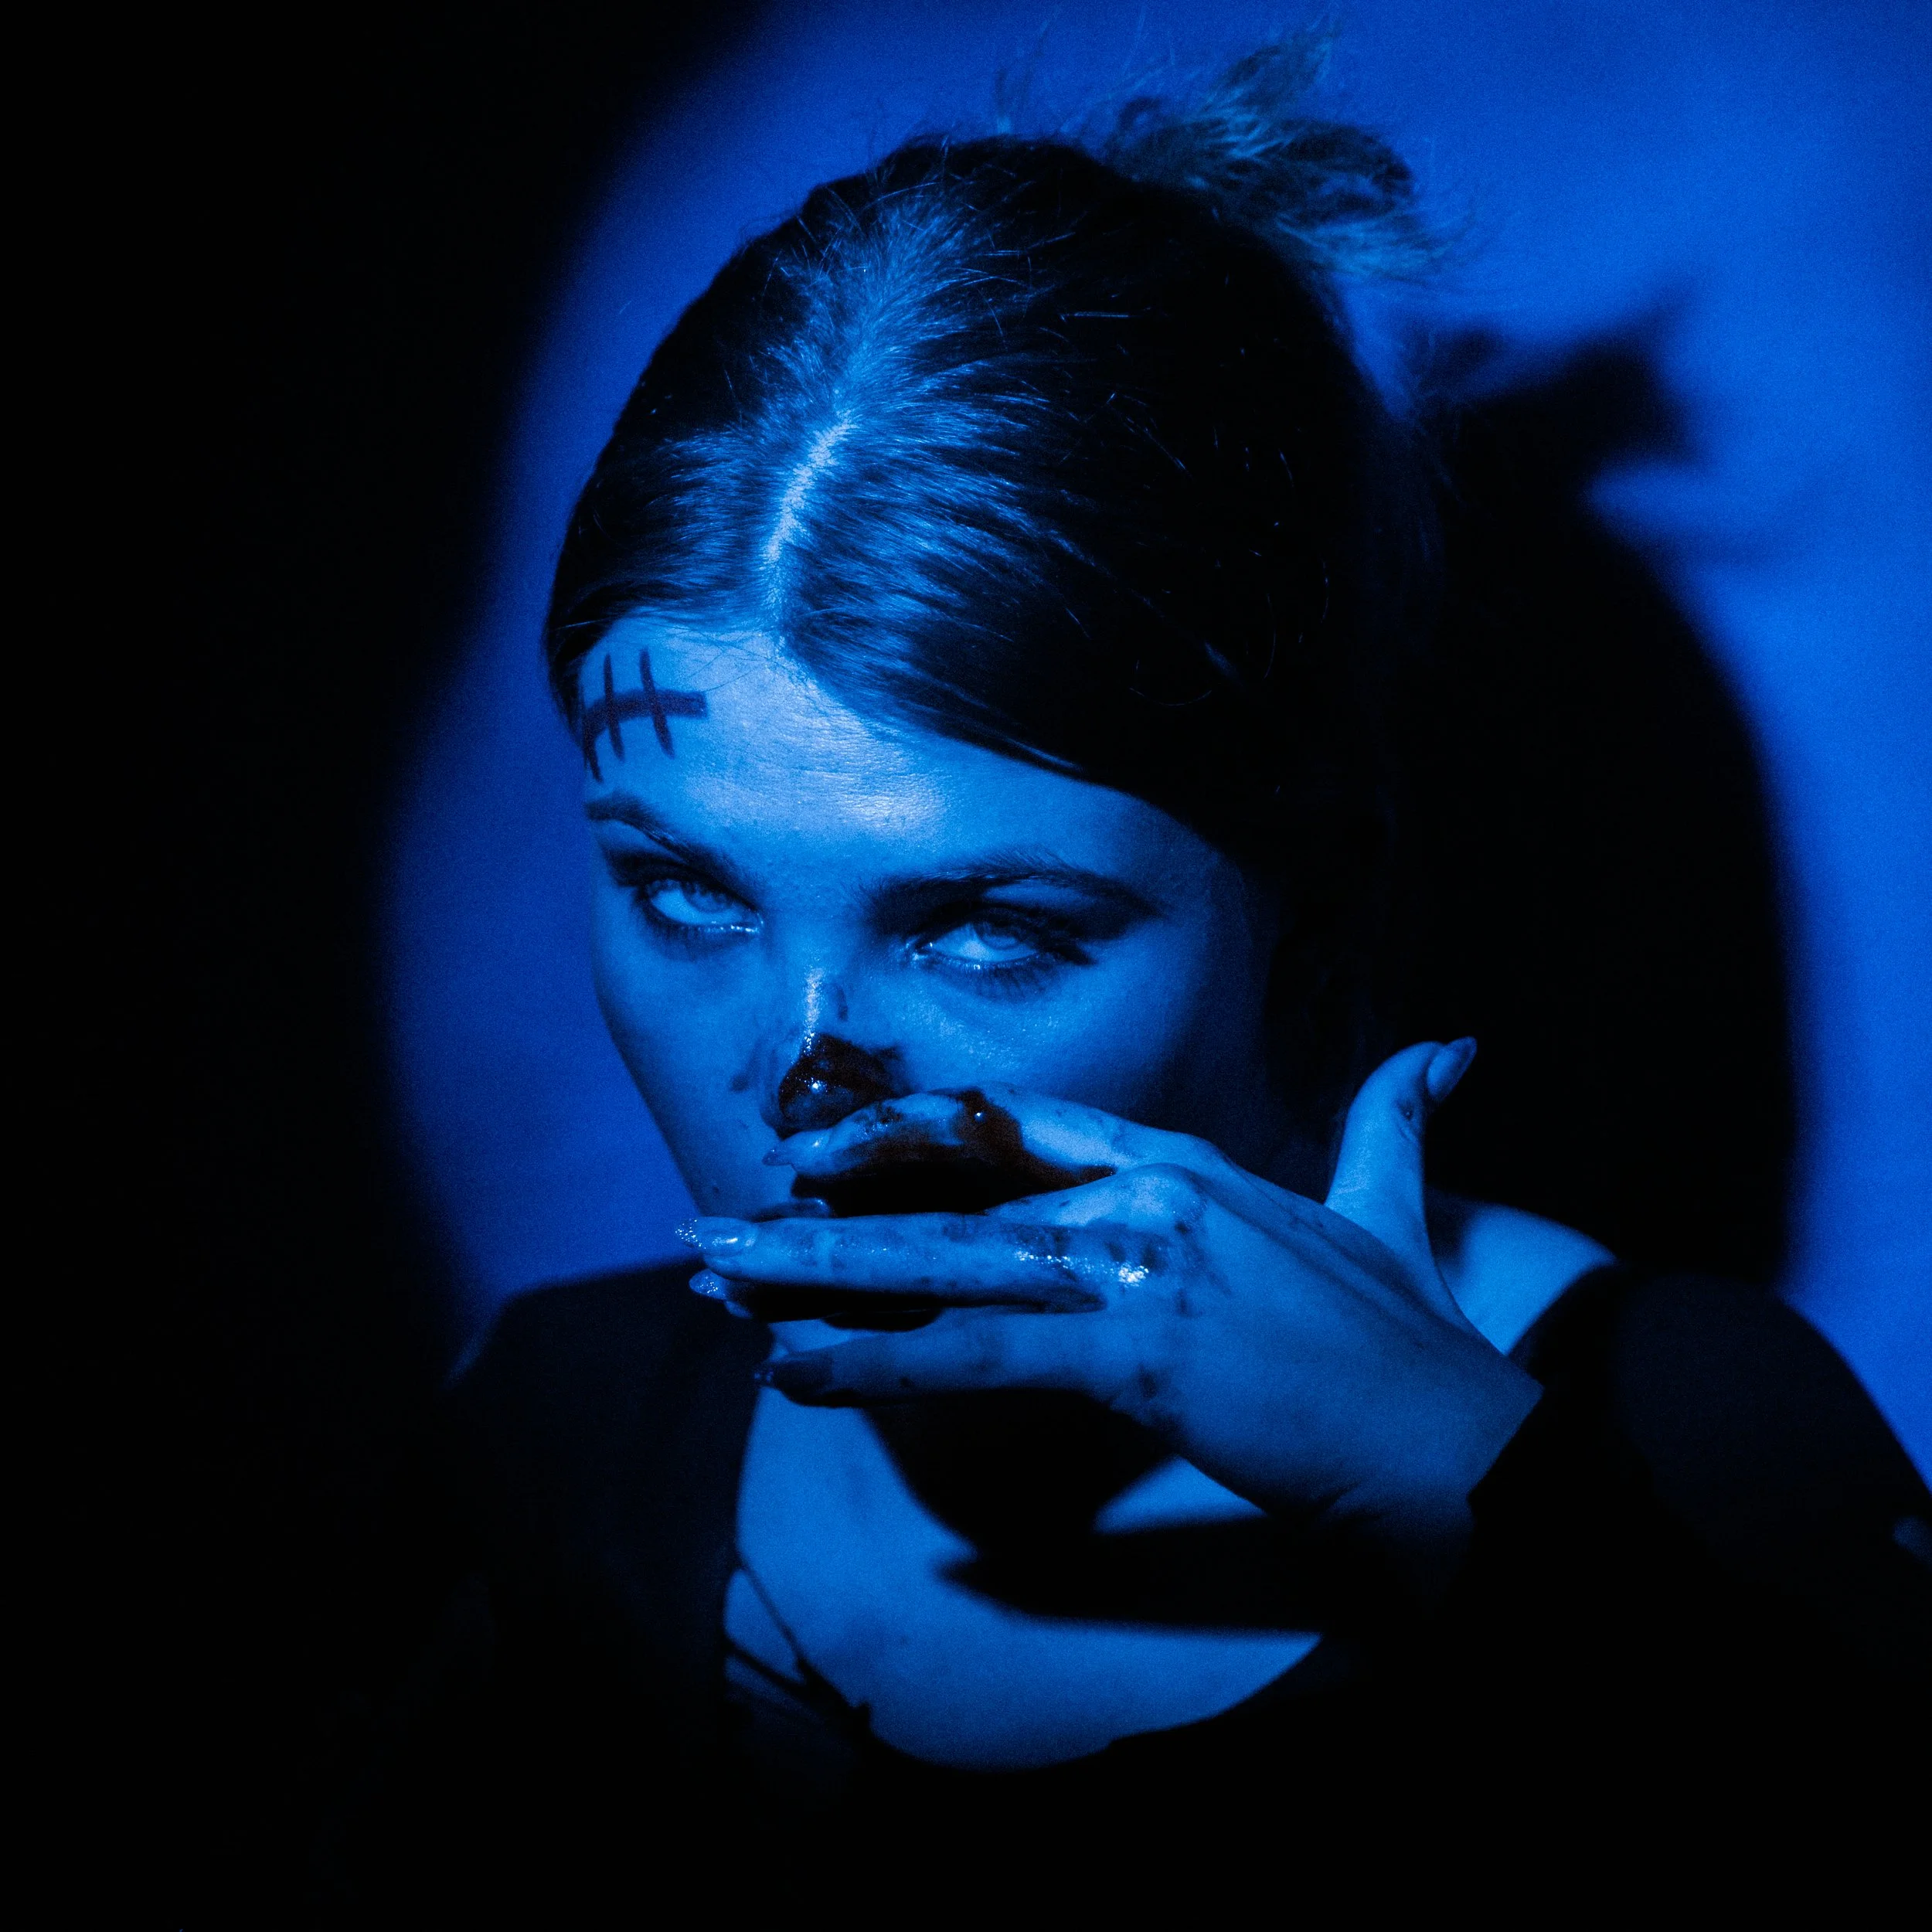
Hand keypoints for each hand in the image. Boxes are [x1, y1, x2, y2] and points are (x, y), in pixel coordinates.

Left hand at [682, 1041, 1541, 1599]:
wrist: (1460, 1439)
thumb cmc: (1412, 1342)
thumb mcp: (1390, 1211)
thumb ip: (1395, 1115)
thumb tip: (1455, 1045)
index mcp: (1183, 1164)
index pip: (1017, 1123)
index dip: (910, 1134)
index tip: (820, 1154)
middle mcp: (1145, 1197)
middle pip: (951, 1186)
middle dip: (821, 1207)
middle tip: (711, 1225)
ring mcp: (1136, 1269)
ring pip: (942, 1264)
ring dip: (814, 1278)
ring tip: (713, 1288)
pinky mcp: (1135, 1351)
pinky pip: (976, 1355)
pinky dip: (878, 1364)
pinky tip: (795, 1373)